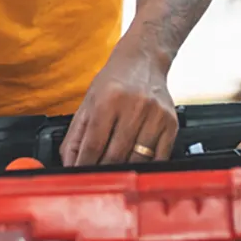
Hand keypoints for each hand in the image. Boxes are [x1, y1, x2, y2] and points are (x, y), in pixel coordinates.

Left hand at [60, 39, 177, 165]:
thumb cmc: (114, 81)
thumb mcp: (88, 103)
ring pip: (137, 160)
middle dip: (102, 172)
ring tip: (114, 173)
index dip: (83, 166)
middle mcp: (133, 106)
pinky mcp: (171, 123)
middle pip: (115, 155)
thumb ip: (76, 136)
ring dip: (123, 172)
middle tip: (95, 179)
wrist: (144, 61)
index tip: (79, 177)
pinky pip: (159, 158)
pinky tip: (136, 167)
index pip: (93, 145)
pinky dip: (145, 168)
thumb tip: (69, 164)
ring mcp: (155, 116)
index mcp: (108, 100)